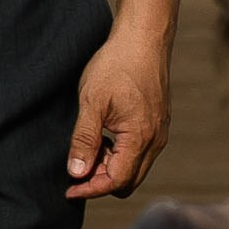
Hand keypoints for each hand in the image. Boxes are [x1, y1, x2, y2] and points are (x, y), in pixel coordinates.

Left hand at [66, 24, 170, 199]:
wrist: (143, 39)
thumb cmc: (117, 66)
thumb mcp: (92, 103)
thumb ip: (85, 140)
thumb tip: (77, 172)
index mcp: (140, 138)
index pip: (116, 181)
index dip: (90, 189)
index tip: (68, 189)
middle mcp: (155, 141)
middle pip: (128, 181)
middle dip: (100, 181)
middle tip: (76, 168)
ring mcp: (159, 133)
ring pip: (134, 168)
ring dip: (108, 167)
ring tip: (87, 147)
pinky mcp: (157, 124)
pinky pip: (139, 153)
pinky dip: (118, 154)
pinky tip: (102, 137)